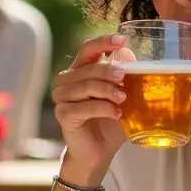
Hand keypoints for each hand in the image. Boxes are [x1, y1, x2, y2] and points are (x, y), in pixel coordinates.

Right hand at [52, 33, 131, 184]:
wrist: (99, 151)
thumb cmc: (110, 121)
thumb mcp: (124, 96)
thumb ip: (125, 76)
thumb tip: (129, 54)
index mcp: (80, 70)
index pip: (88, 49)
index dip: (103, 42)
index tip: (121, 39)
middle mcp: (67, 81)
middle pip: (88, 67)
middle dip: (109, 71)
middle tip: (125, 78)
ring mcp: (62, 98)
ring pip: (85, 86)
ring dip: (107, 91)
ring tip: (123, 100)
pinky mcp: (63, 114)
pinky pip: (83, 106)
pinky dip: (102, 108)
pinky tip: (116, 114)